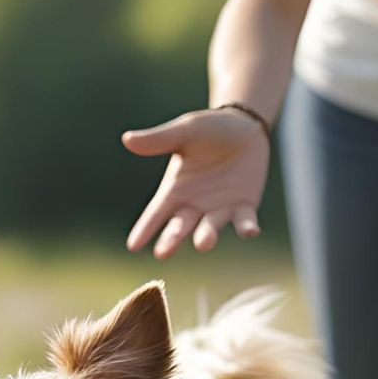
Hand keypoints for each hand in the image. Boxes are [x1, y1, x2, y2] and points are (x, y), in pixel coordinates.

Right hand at [122, 108, 269, 258]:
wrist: (244, 126)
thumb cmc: (209, 130)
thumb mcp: (184, 132)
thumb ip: (159, 140)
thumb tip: (127, 139)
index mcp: (175, 191)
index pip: (156, 213)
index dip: (145, 229)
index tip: (133, 247)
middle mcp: (194, 206)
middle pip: (180, 227)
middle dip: (172, 239)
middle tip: (163, 252)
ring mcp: (219, 209)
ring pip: (210, 227)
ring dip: (206, 235)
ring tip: (202, 243)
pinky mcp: (244, 207)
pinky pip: (244, 220)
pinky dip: (246, 227)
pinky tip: (250, 232)